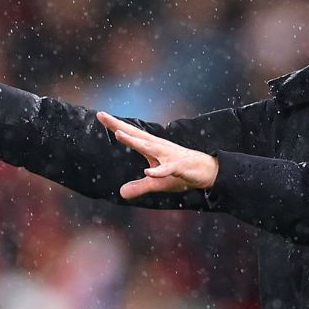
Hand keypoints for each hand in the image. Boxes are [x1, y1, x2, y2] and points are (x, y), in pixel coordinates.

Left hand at [96, 111, 218, 198]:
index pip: (131, 134)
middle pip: (135, 134)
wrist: (208, 171)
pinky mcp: (180, 167)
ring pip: (149, 147)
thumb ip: (139, 186)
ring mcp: (169, 156)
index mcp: (152, 148)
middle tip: (101, 115)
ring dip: (134, 141)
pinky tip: (149, 172)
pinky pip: (168, 169)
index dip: (115, 125)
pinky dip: (159, 171)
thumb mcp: (157, 183)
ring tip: (119, 134)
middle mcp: (159, 147)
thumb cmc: (182, 172)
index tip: (100, 115)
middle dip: (118, 125)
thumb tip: (121, 193)